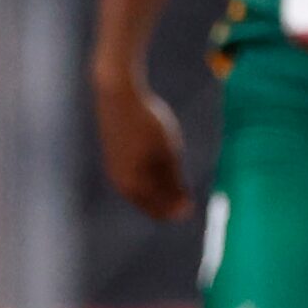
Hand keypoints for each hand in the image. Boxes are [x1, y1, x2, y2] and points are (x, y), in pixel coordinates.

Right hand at [93, 67, 192, 221]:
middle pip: (148, 204)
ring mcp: (115, 170)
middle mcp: (120, 182)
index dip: (177, 211)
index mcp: (133, 185)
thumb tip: (184, 209)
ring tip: (176, 189)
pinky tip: (160, 173)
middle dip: (167, 204)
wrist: (119, 96)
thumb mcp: (168, 153)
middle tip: (188, 201)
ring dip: (158, 193)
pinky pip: (134, 179)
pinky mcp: (114, 158)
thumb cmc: (148, 123)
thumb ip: (174, 182)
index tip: (194, 207)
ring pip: (140, 192)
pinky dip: (149, 181)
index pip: (158, 210)